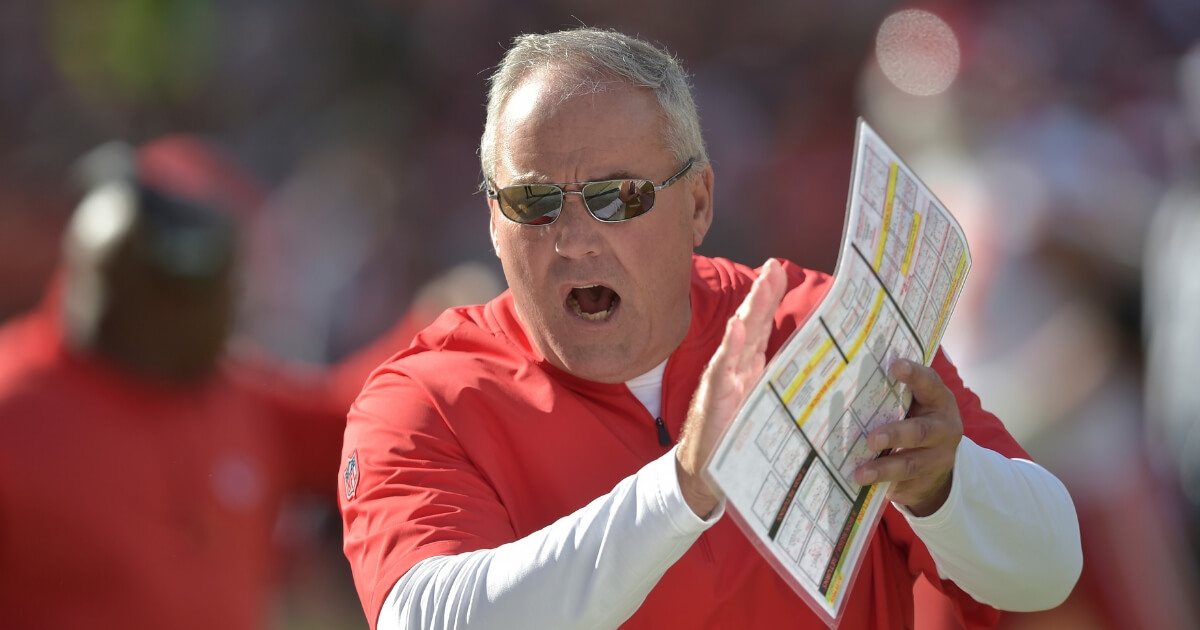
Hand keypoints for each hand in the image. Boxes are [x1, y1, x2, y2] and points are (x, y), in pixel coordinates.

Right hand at [676, 258, 786, 517]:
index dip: (768, 299)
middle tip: (772, 267)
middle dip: (761, 295)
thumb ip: (781, 388)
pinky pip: (722, 372)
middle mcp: (735, 370)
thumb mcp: (764, 410)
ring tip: (760, 286)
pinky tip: (736, 329)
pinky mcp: (714, 401)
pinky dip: (730, 350)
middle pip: (750, 326)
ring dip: (749, 312)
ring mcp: (722, 383)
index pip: (761, 328)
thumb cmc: (735, 443)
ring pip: (737, 342)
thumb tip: (816, 371)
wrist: (703, 475)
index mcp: (749, 370)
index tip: (778, 270)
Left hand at [854, 359, 962, 516]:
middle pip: (920, 431)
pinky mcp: (928, 481)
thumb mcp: (913, 407)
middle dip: (895, 435)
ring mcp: (939, 458)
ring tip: (861, 473)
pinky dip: (883, 484)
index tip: (895, 365)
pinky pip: (904, 484)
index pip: (929, 383)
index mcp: (939, 401)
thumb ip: (893, 396)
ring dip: (883, 468)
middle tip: (871, 439)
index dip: (914, 375)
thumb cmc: (913, 422)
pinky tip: (865, 484)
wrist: (935, 468)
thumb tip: (847, 383)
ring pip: (911, 464)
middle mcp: (945, 428)